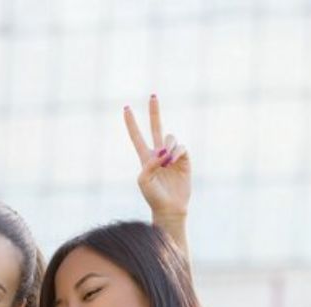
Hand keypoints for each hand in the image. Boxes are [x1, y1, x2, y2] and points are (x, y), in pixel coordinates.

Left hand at [125, 94, 190, 220]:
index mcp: (145, 158)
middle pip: (156, 128)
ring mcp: (172, 156)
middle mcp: (159, 154)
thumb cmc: (153, 196)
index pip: (137, 137)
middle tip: (152, 95)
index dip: (131, 124)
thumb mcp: (144, 180)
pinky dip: (177, 151)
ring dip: (168, 146)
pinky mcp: (184, 160)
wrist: (169, 207)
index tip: (126, 108)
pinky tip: (174, 160)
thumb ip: (149, 163)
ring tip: (167, 160)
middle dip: (154, 112)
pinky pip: (182, 148)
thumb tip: (163, 152)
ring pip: (170, 138)